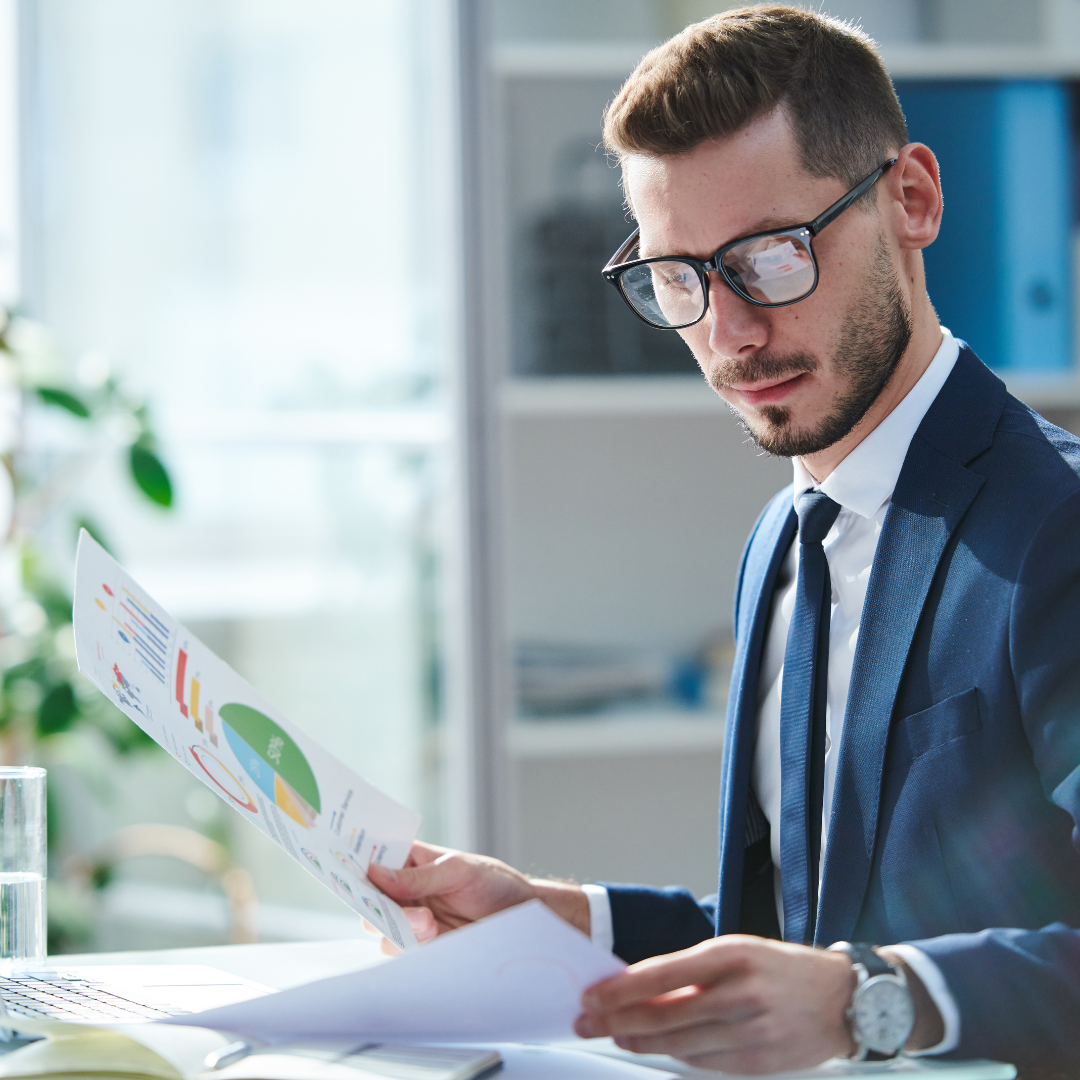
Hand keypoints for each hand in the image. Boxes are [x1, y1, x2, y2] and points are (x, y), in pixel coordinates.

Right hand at [367, 840, 589, 952]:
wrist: (521, 920)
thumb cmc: (494, 884)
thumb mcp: (459, 870)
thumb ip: (418, 876)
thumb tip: (375, 872)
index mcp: (410, 860)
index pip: (372, 858)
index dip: (353, 861)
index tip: (340, 866)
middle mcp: (403, 889)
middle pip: (367, 898)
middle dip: (376, 904)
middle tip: (402, 907)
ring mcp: (409, 918)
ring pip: (378, 927)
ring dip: (398, 927)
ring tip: (430, 923)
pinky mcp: (420, 946)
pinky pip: (397, 949)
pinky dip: (409, 946)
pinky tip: (433, 937)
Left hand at [574, 935, 856, 1074]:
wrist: (845, 999)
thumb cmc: (784, 968)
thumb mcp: (738, 950)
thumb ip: (693, 971)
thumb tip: (641, 986)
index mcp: (730, 954)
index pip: (661, 974)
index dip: (621, 989)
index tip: (593, 994)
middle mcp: (739, 992)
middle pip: (663, 1014)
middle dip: (617, 1020)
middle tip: (588, 1021)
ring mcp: (750, 1030)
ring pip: (679, 1043)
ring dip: (639, 1041)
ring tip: (615, 1035)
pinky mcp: (759, 1062)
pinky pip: (705, 1063)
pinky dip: (677, 1056)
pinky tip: (658, 1048)